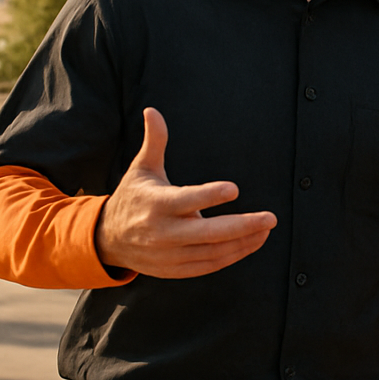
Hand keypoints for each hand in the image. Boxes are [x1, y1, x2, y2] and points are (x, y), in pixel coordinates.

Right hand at [94, 108, 275, 277]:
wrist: (108, 240)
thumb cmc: (133, 197)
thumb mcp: (141, 169)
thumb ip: (154, 141)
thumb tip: (152, 110)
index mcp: (156, 204)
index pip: (186, 200)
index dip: (209, 196)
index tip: (235, 189)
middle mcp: (162, 232)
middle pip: (207, 232)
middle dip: (242, 226)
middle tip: (270, 218)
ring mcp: (169, 254)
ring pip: (212, 251)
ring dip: (243, 242)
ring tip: (266, 229)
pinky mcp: (175, 270)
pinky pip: (209, 265)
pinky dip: (232, 256)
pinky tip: (252, 242)